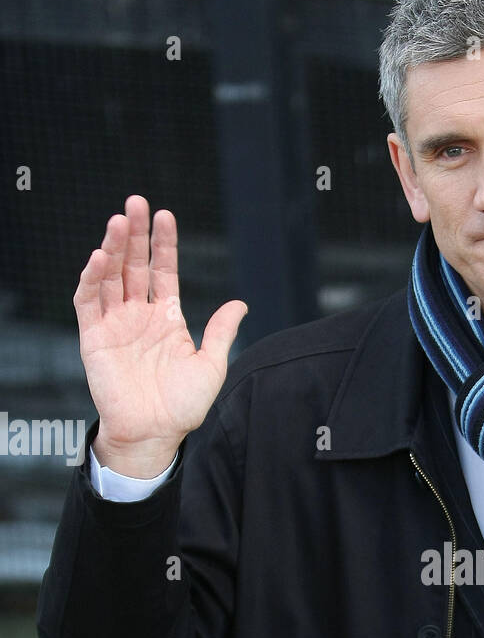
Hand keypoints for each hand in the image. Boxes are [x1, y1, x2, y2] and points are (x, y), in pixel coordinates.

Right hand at [73, 194, 247, 472]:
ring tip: (118, 221)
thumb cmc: (183, 407)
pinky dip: (91, 279)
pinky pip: (88, 303)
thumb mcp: (211, 365)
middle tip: (136, 202)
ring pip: (110, 277)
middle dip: (134, 234)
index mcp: (166, 319)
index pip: (163, 271)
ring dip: (112, 248)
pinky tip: (98, 258)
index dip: (163, 244)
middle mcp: (139, 316)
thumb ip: (221, 331)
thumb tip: (240, 303)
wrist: (155, 435)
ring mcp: (115, 325)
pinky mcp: (94, 339)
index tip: (165, 216)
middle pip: (134, 265)